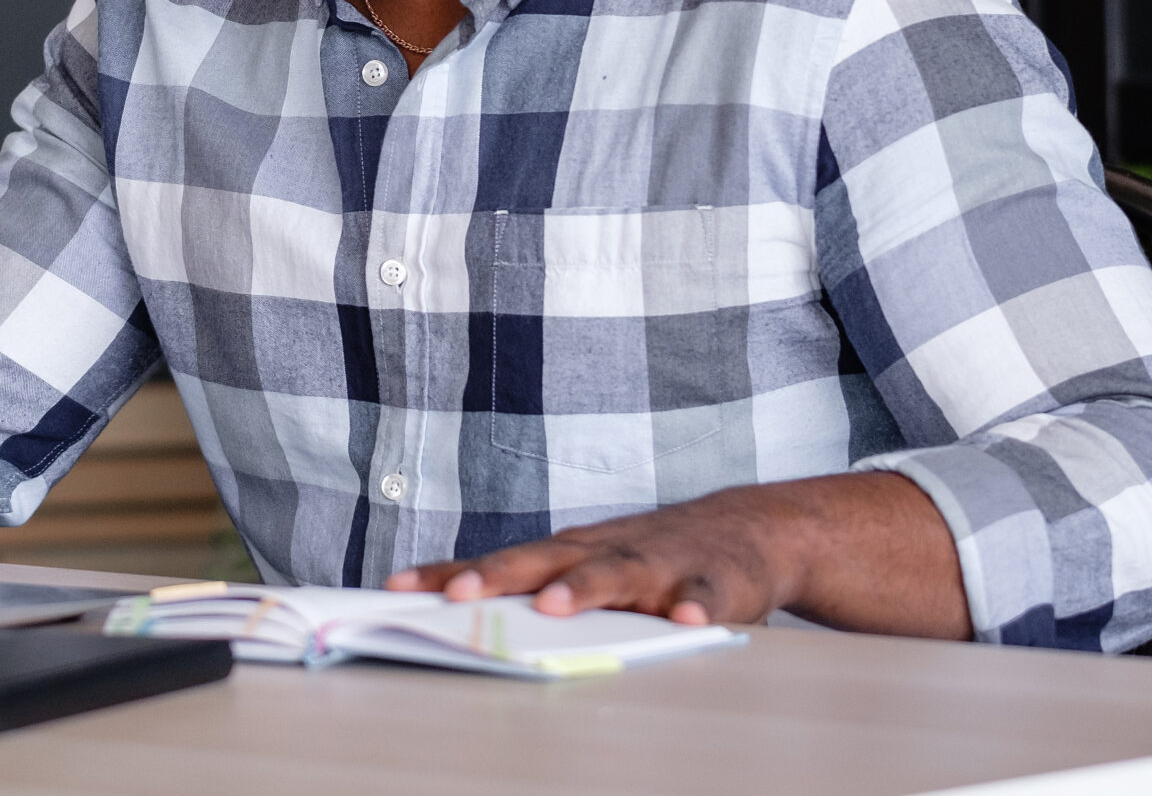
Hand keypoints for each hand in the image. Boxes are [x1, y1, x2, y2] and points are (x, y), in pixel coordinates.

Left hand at [386, 473, 968, 638]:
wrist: (755, 530)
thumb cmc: (653, 558)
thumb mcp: (592, 569)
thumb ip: (540, 594)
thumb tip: (461, 620)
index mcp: (571, 552)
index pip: (497, 564)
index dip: (449, 575)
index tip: (396, 589)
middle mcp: (608, 550)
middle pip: (545, 561)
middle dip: (498, 576)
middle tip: (457, 596)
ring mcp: (663, 561)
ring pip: (620, 573)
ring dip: (587, 588)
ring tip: (556, 606)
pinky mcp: (717, 579)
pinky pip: (706, 594)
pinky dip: (696, 605)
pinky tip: (687, 620)